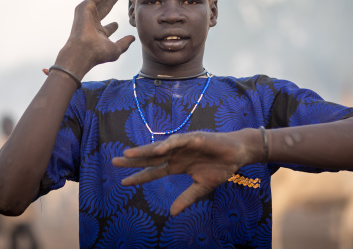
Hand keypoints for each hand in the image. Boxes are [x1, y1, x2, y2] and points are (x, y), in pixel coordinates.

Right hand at [55, 0, 134, 78]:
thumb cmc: (97, 53)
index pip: (106, 29)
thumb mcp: (115, 49)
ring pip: (100, 0)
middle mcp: (91, 24)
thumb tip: (133, 38)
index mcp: (97, 35)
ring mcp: (87, 15)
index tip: (119, 24)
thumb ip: (124, 43)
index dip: (113, 26)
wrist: (84, 52)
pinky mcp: (84, 8)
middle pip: (103, 9)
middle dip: (111, 1)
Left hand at [112, 129, 263, 214]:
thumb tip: (172, 213)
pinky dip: (167, 144)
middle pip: (151, 157)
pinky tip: (157, 150)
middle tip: (114, 161)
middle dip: (133, 160)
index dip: (139, 177)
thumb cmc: (220, 168)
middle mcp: (176, 154)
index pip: (154, 171)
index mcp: (177, 165)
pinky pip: (178, 141)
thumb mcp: (201, 187)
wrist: (237, 154)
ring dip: (144, 150)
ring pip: (159, 148)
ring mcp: (183, 145)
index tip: (123, 183)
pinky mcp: (193, 138)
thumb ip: (187, 197)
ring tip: (128, 154)